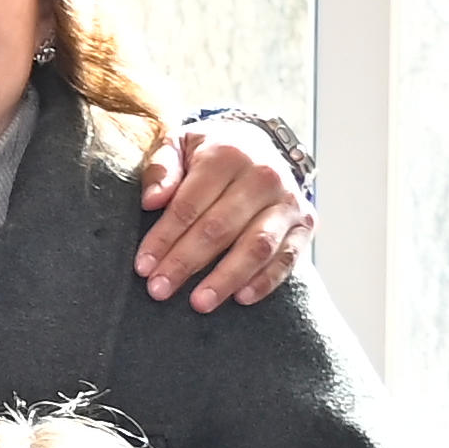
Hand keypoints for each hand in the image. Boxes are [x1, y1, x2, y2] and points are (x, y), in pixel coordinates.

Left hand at [130, 114, 316, 309]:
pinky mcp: (306, 223)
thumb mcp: (179, 144)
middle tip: (159, 290)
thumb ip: (162, 167)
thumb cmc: (210, 153)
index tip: (143, 267)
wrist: (260, 144)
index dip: (164, 238)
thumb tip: (151, 201)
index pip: (190, 204)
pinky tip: (240, 298)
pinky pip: (287, 258)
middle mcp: (263, 176)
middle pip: (219, 228)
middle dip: (185, 263)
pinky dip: (266, 281)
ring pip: (256, 247)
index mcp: (228, 154)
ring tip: (199, 303)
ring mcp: (288, 201)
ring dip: (226, 278)